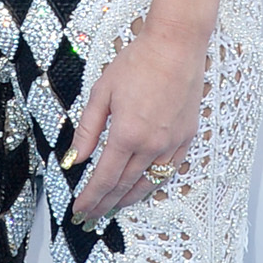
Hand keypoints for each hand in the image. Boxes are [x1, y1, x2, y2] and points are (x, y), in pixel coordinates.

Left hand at [68, 23, 205, 224]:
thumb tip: (76, 158)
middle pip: (124, 185)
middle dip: (105, 204)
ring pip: (147, 183)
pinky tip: (141, 187)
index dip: (90, 197)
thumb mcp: (102, 92)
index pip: (104, 178)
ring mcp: (171, 143)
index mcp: (127, 134)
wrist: (176, 46)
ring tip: (113, 207)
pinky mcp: (186, 138)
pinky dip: (152, 183)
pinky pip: (168, 170)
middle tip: (91, 215)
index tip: (79, 208)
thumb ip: (88, 129)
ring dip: (128, 199)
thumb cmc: (139, 62)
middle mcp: (151, 144)